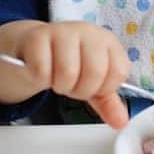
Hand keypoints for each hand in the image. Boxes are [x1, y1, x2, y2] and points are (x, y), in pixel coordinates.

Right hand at [0, 21, 129, 126]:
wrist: (33, 46)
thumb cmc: (66, 62)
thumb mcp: (91, 82)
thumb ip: (107, 102)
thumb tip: (121, 122)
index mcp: (107, 41)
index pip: (119, 71)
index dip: (104, 88)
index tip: (92, 86)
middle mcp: (88, 32)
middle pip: (95, 73)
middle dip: (81, 90)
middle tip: (71, 85)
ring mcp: (62, 31)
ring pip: (68, 72)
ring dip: (60, 86)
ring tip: (56, 78)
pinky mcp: (37, 36)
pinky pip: (42, 70)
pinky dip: (39, 80)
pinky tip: (40, 72)